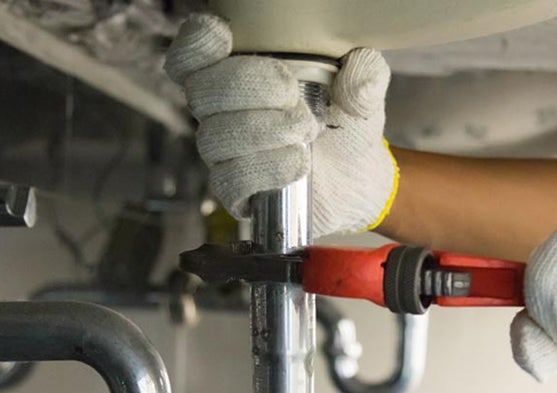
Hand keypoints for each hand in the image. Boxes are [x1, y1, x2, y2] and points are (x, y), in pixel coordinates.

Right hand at [164, 13, 396, 237]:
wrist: (358, 177)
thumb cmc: (346, 124)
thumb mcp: (362, 91)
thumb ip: (364, 73)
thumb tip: (358, 73)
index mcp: (239, 73)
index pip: (192, 57)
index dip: (196, 45)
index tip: (224, 38)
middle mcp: (221, 111)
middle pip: (202, 91)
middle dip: (249, 88)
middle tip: (293, 97)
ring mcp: (224, 152)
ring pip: (216, 137)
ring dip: (264, 131)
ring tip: (307, 132)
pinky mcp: (234, 191)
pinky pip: (229, 180)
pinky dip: (266, 169)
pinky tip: (297, 165)